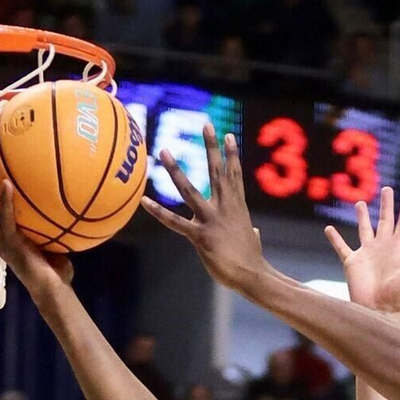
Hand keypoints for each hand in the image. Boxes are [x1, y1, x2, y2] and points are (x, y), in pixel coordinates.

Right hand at [0, 171, 73, 303]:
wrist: (53, 291)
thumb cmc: (54, 271)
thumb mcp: (46, 243)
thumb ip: (44, 227)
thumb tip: (56, 205)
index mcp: (1, 240)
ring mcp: (3, 243)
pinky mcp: (12, 245)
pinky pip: (7, 220)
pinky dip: (6, 201)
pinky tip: (5, 183)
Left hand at [142, 126, 265, 294]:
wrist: (253, 275)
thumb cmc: (252, 261)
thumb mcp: (253, 240)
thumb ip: (252, 232)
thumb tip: (255, 233)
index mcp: (237, 207)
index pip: (234, 174)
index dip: (231, 154)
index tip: (228, 135)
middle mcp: (224, 207)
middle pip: (217, 172)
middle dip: (212, 147)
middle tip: (207, 124)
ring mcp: (211, 220)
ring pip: (190, 190)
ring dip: (175, 170)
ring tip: (163, 151)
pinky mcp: (200, 237)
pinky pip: (175, 223)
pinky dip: (159, 213)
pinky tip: (144, 202)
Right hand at [324, 186, 399, 316]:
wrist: (379, 311)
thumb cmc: (399, 295)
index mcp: (398, 248)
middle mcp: (382, 248)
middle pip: (385, 221)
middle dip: (386, 206)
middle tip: (387, 189)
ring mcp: (367, 254)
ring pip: (364, 230)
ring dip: (362, 217)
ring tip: (360, 203)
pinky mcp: (352, 262)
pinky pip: (342, 247)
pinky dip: (335, 238)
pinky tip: (328, 229)